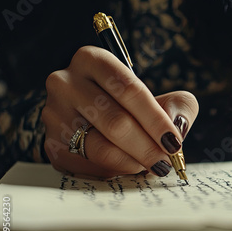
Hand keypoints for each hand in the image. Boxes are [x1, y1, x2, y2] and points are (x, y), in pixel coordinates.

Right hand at [42, 46, 198, 177]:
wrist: (98, 118)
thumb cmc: (134, 107)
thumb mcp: (163, 97)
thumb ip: (179, 106)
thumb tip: (177, 126)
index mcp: (92, 60)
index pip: (128, 89)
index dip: (155, 119)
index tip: (173, 142)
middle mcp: (65, 82)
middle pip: (114, 121)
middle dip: (146, 147)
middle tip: (165, 162)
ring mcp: (54, 114)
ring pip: (100, 147)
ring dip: (132, 162)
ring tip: (150, 166)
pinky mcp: (52, 144)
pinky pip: (89, 165)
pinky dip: (115, 170)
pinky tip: (128, 166)